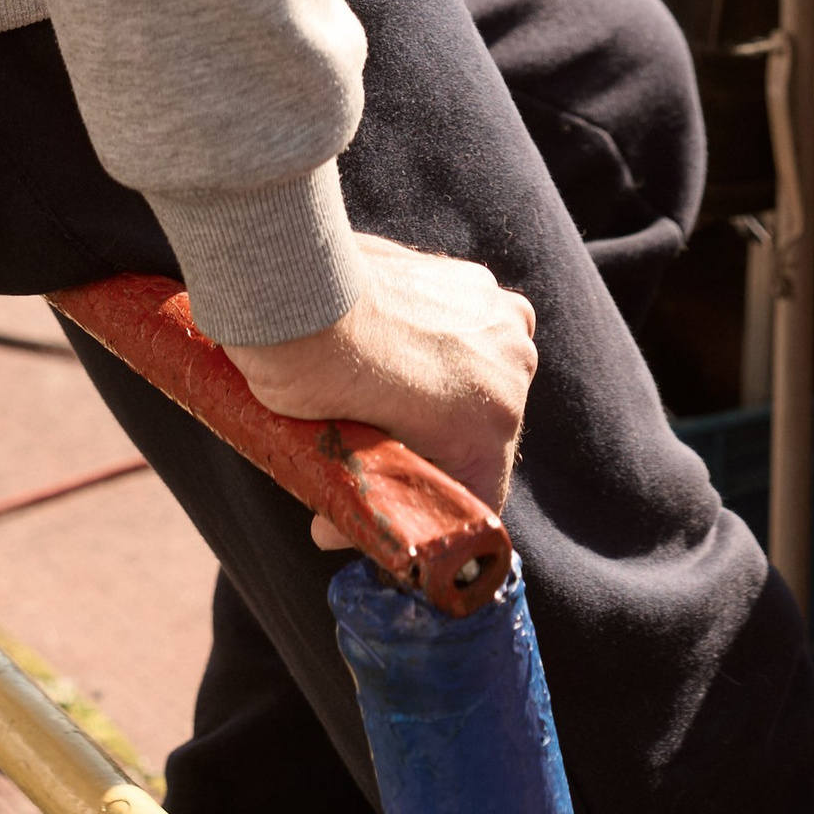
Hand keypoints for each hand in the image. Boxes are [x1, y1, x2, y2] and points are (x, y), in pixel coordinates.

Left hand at [227, 234, 536, 546]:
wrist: (298, 290)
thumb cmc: (314, 375)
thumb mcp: (340, 456)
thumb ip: (361, 488)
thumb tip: (330, 530)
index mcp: (489, 432)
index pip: (478, 501)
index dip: (433, 511)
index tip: (392, 508)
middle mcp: (514, 374)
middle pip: (484, 435)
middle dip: (437, 444)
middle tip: (380, 442)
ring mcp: (500, 320)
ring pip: (484, 381)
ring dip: (447, 388)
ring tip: (387, 385)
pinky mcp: (477, 282)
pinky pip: (475, 329)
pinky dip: (447, 338)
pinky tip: (399, 340)